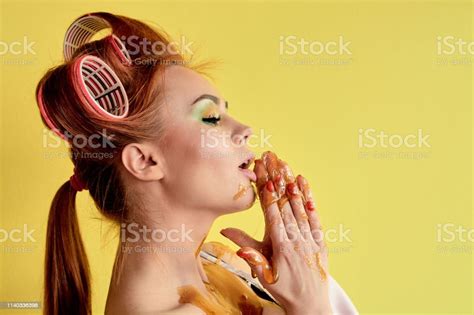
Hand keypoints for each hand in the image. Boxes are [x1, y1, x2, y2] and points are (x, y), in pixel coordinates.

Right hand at [221, 151, 330, 314]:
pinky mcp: (319, 239)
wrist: (310, 303)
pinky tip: (303, 182)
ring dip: (291, 183)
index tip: (261, 171)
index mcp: (280, 245)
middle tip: (271, 158)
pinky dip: (308, 197)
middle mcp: (296, 238)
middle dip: (277, 178)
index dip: (266, 189)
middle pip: (285, 203)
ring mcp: (309, 237)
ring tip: (284, 163)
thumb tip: (226, 233)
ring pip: (299, 205)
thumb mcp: (262, 273)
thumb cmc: (283, 288)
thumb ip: (248, 252)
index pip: (272, 211)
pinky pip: (314, 215)